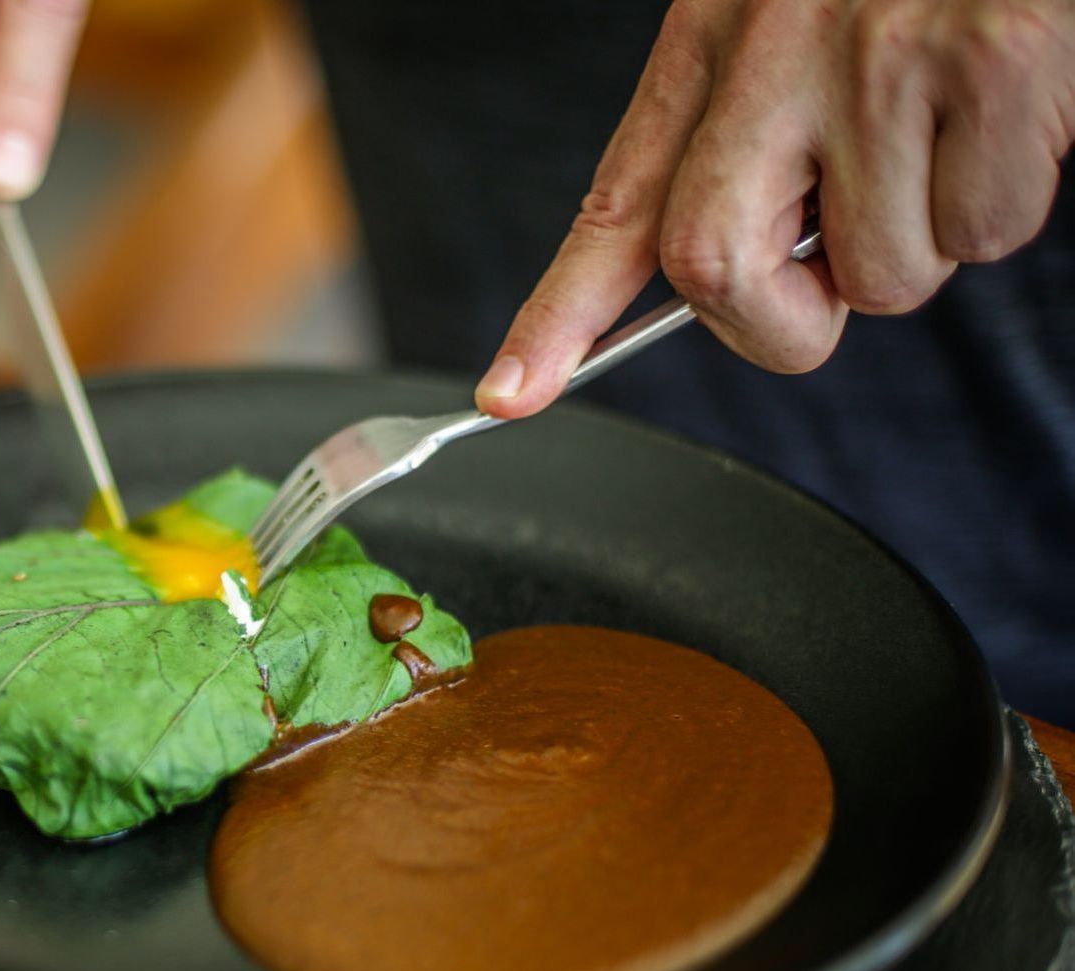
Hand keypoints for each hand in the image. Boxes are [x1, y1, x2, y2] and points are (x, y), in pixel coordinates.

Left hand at [475, 0, 1074, 418]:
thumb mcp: (788, 28)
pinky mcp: (986, 59)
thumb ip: (749, 149)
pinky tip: (1004, 114)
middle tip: (836, 273)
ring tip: (944, 134)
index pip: (613, 206)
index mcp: (712, 42)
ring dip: (923, 244)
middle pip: (713, 270)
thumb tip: (760, 280)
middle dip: (782, 323)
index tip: (510, 390)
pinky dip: (1002, 202)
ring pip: (878, 276)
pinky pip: (983, 228)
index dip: (556, 313)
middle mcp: (773, 48)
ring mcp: (876, 56)